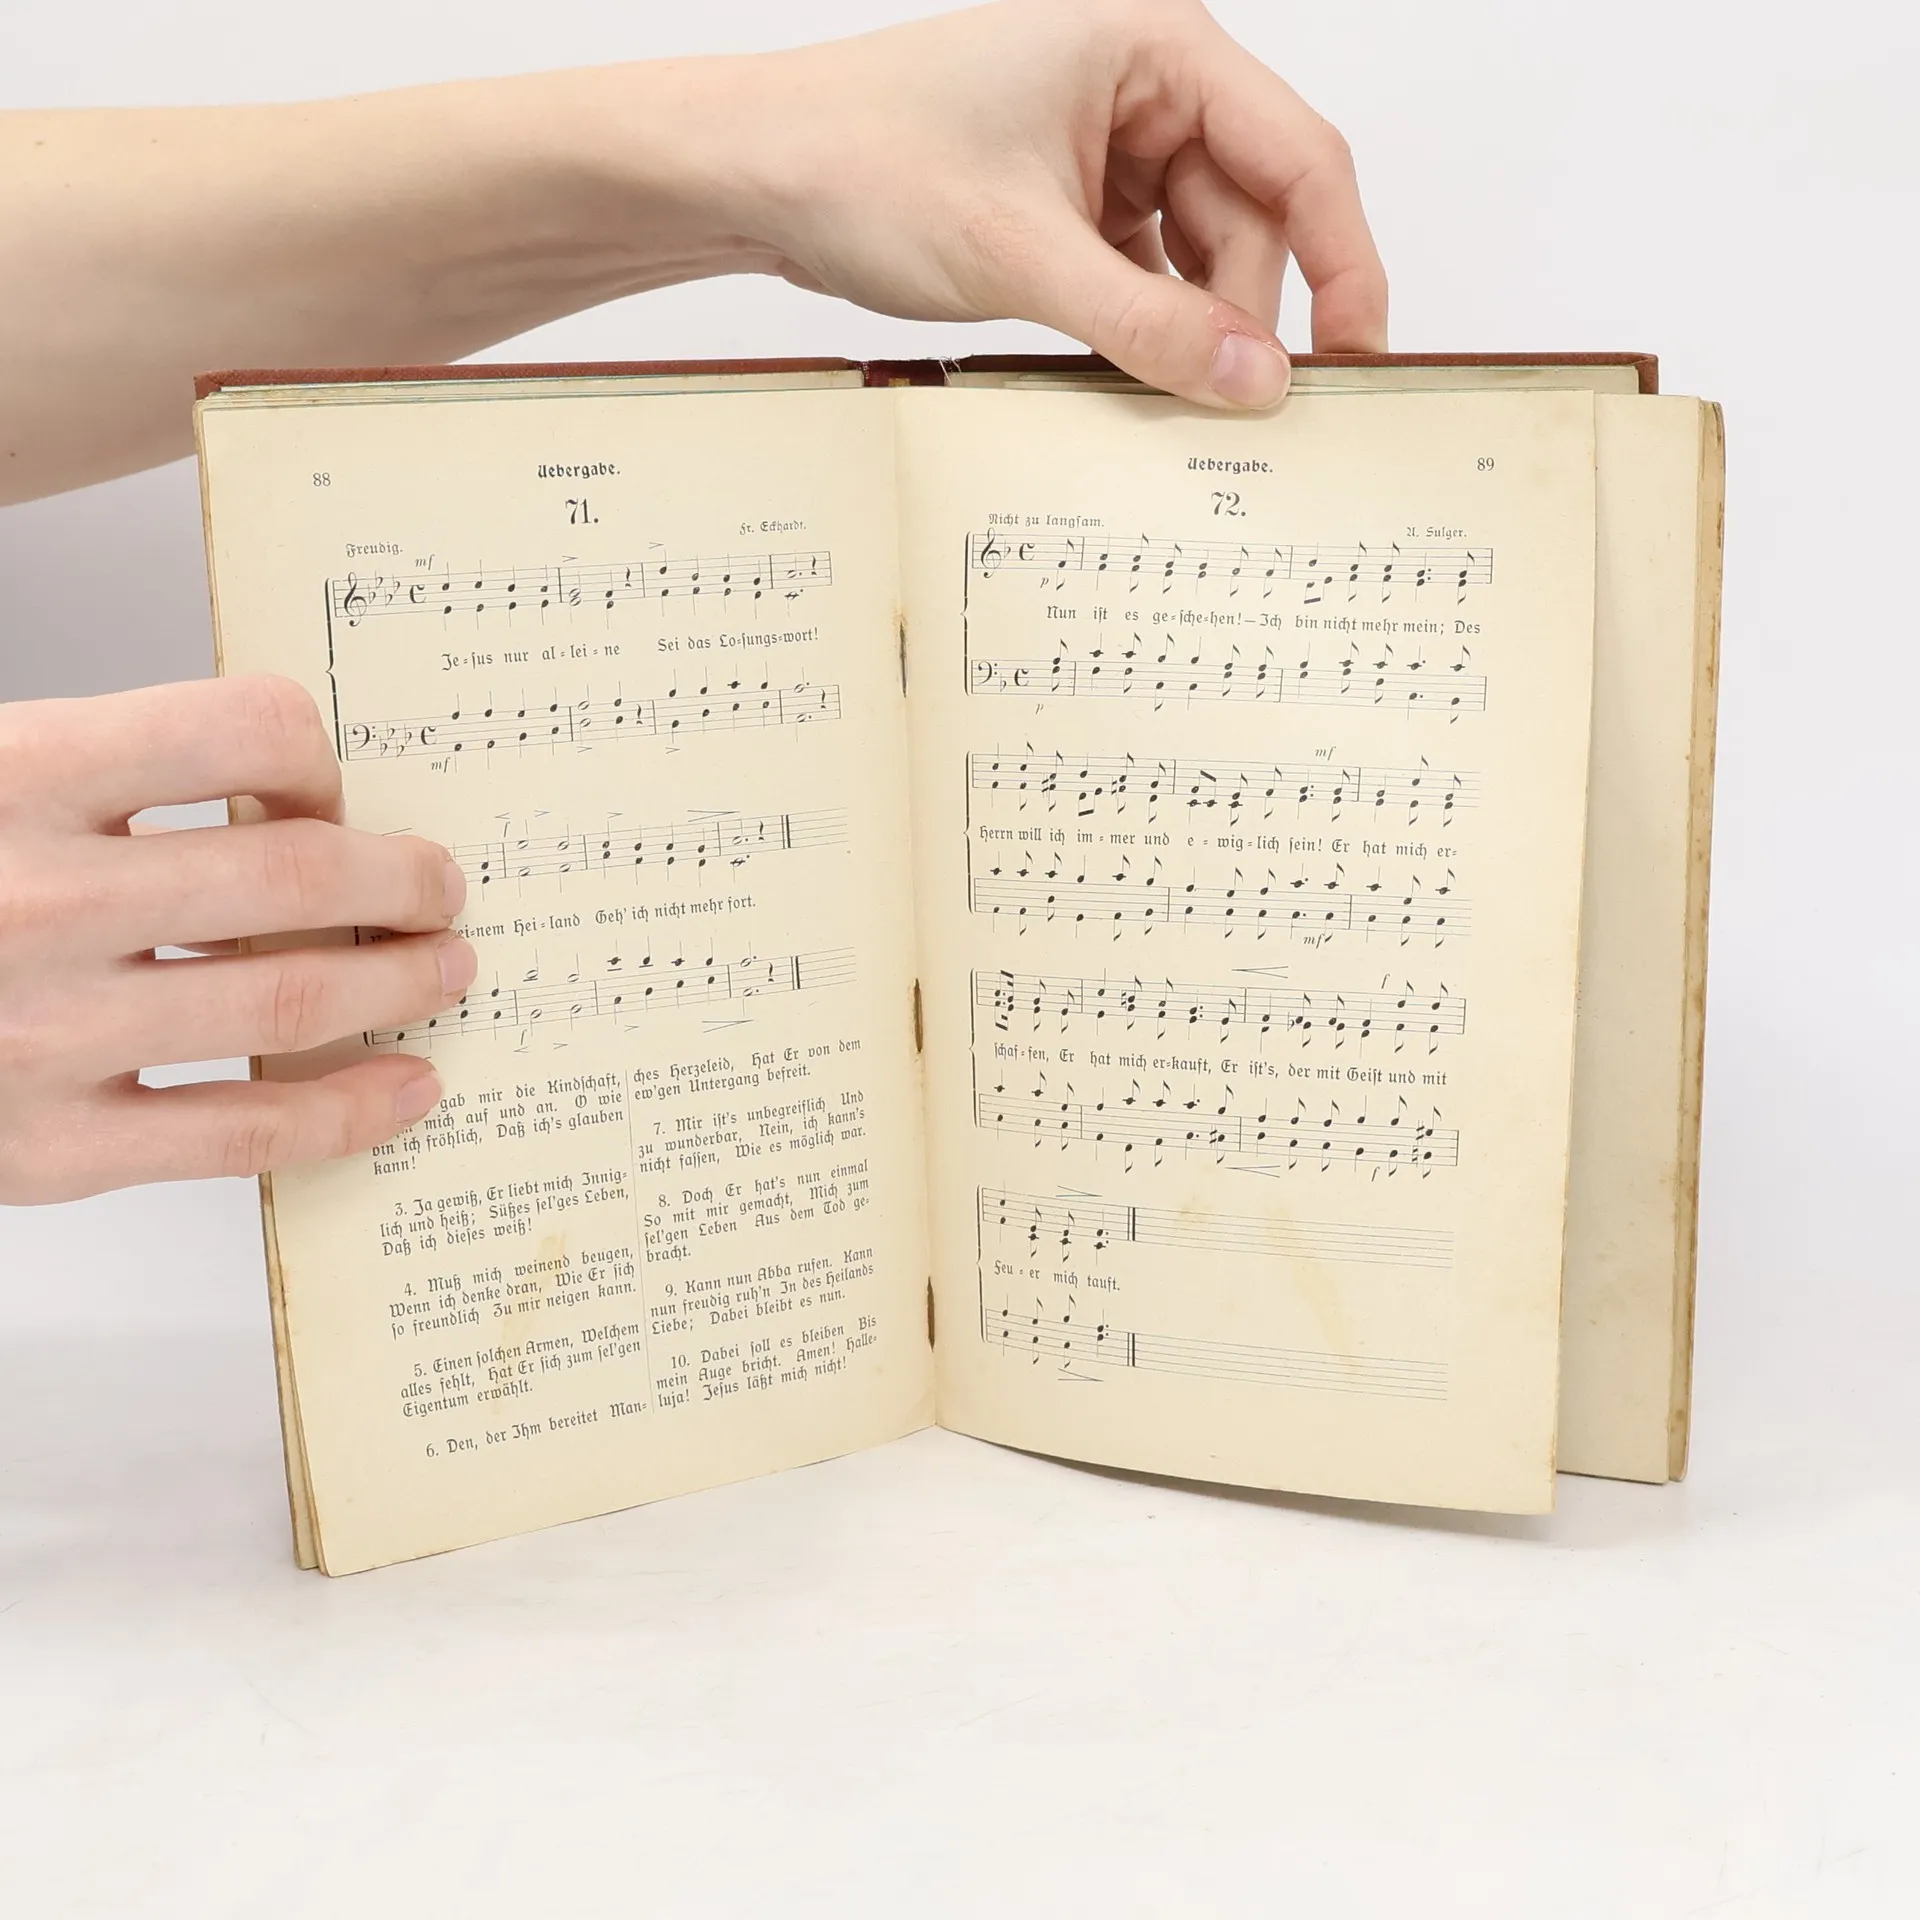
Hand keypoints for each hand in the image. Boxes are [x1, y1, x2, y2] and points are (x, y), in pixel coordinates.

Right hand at [0, 677, 473, 1202]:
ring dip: (400, 984)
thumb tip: (280, 784)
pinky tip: (406, 1089)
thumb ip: (105, 770)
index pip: (242, 727)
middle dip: (400, 879)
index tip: (333, 788)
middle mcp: (36, 900)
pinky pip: (243, 1132)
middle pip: (293, 874)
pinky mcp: (47, 1150)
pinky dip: (348, 1110)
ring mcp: (44, 1035)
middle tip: (443, 886)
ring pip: (289, 1003)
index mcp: (17, 776)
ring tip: (446, 971)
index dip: (315, 755)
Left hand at [717, 0, 1385, 406]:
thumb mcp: (1021, 254)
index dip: (1344, 264)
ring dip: (1189, 332)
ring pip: (1199, 260)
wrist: (753, 177)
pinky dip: (1143, 332)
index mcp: (1154, 49)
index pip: (1299, 158)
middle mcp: (1144, 91)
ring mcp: (1107, 151)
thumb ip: (1148, 325)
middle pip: (1252, 221)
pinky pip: (1144, 279)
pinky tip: (1130, 380)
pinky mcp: (1071, 207)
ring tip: (1166, 399)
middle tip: (1232, 413)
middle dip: (1243, 317)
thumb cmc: (862, 162)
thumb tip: (1257, 385)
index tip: (1359, 359)